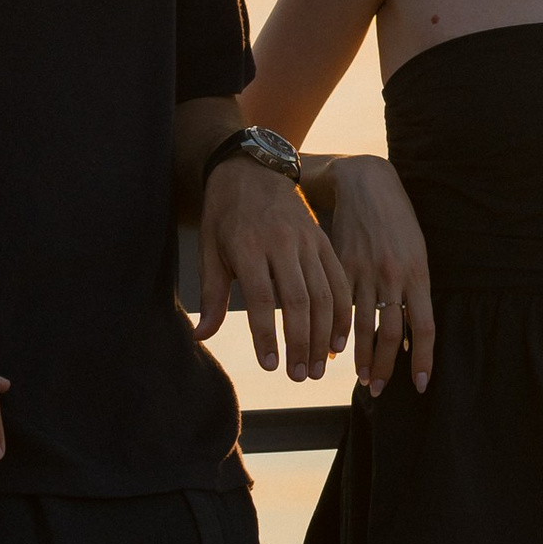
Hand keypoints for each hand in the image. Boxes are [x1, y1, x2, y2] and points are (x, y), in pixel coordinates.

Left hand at [198, 160, 352, 379]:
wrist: (252, 167)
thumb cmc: (224, 213)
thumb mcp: (211, 249)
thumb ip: (212, 295)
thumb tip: (201, 336)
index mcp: (249, 246)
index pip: (262, 299)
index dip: (267, 336)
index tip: (270, 365)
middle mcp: (282, 243)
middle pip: (298, 300)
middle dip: (301, 343)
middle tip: (299, 376)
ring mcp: (307, 241)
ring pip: (323, 293)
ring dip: (323, 334)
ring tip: (318, 367)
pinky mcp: (323, 240)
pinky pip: (338, 279)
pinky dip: (341, 311)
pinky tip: (338, 339)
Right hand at [320, 155, 434, 396]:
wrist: (367, 185)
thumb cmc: (399, 221)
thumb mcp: (417, 253)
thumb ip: (415, 291)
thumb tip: (412, 333)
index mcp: (418, 273)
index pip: (425, 327)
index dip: (424, 359)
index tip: (421, 385)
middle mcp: (393, 276)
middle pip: (391, 334)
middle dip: (386, 367)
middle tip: (380, 389)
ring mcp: (365, 271)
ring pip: (363, 326)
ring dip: (361, 357)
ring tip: (360, 377)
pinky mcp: (340, 265)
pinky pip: (339, 307)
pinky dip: (338, 332)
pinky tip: (334, 349)